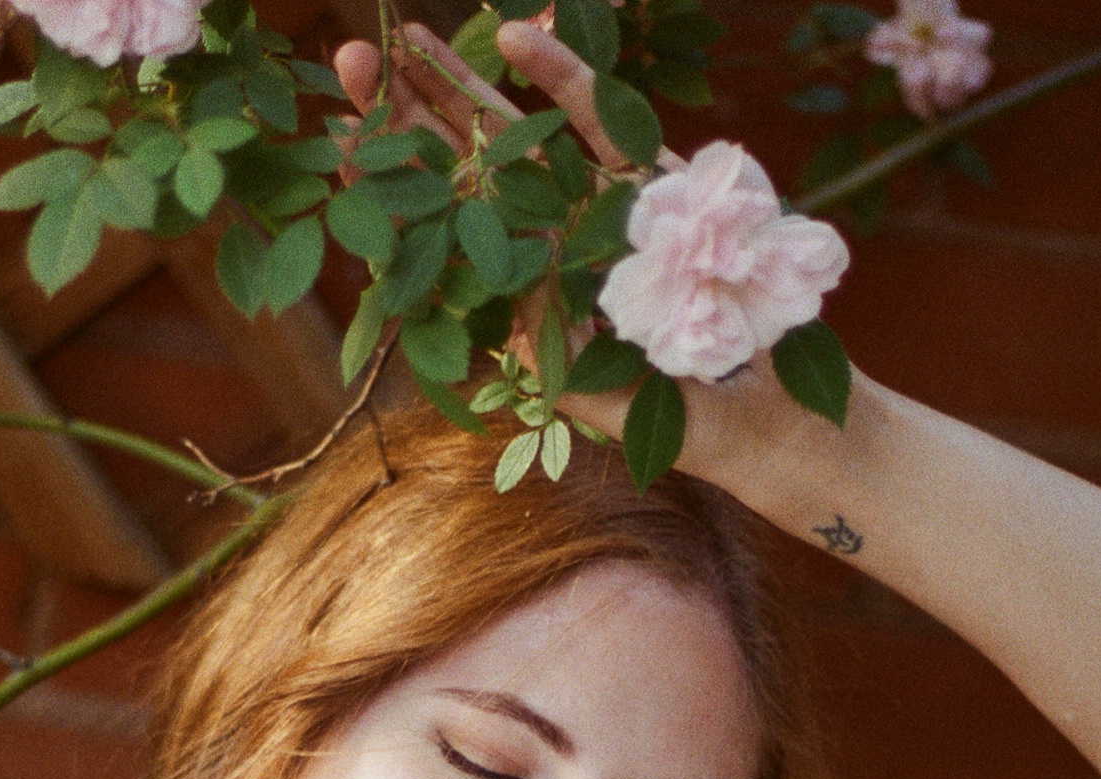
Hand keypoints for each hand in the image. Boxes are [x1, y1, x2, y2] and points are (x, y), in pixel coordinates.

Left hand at [333, 14, 861, 499]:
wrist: (757, 408)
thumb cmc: (671, 417)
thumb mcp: (592, 396)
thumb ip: (551, 353)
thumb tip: (515, 304)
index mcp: (510, 292)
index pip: (435, 229)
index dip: (390, 184)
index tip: (343, 139)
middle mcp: (541, 244)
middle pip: (458, 169)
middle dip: (406, 114)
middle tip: (354, 56)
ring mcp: (589, 206)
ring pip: (512, 134)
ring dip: (460, 84)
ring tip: (405, 35)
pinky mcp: (647, 181)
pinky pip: (596, 119)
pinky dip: (558, 76)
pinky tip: (514, 36)